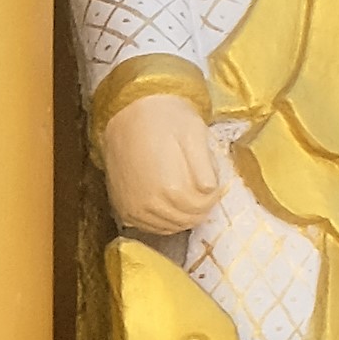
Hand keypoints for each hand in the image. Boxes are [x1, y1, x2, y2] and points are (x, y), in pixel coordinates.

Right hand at [98, 91, 223, 241]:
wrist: (128, 112)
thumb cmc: (165, 119)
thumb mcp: (195, 134)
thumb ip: (206, 167)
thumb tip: (211, 190)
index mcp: (172, 187)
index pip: (203, 207)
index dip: (214, 197)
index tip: (215, 185)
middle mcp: (151, 204)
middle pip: (188, 220)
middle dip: (200, 208)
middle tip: (203, 191)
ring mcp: (135, 209)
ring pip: (170, 227)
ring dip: (183, 215)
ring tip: (187, 195)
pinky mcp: (124, 209)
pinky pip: (150, 227)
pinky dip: (164, 220)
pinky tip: (169, 204)